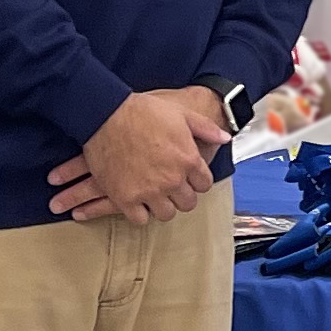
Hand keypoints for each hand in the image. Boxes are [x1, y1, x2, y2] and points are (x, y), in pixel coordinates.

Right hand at [50, 87, 230, 223]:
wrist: (105, 114)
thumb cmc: (142, 111)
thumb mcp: (181, 114)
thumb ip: (206, 128)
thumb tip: (225, 138)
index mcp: (189, 160)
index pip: (204, 185)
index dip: (196, 180)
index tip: (187, 176)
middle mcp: (172, 179)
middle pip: (188, 203)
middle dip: (182, 195)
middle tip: (171, 187)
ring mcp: (149, 191)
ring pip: (166, 213)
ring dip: (163, 205)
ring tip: (155, 195)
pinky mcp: (125, 198)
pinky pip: (140, 219)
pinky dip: (140, 212)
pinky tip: (137, 201)